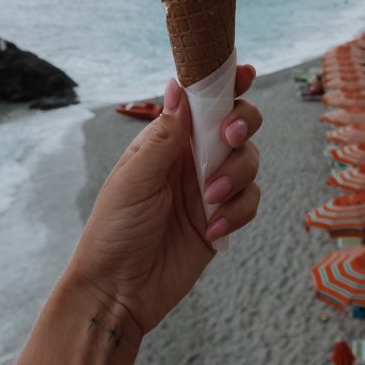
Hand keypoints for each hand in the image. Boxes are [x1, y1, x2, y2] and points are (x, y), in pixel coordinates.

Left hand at [68, 66, 260, 334]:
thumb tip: (178, 86)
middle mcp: (192, 157)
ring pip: (249, 161)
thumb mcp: (135, 177)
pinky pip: (250, 202)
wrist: (119, 291)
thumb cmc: (114, 229)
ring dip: (236, 177)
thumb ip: (165, 135)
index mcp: (168, 139)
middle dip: (241, 125)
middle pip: (238, 123)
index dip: (226, 82)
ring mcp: (210, 187)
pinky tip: (211, 231)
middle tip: (229, 138)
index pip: (202, 100)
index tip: (246, 73)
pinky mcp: (223, 219)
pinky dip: (237, 213)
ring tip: (209, 201)